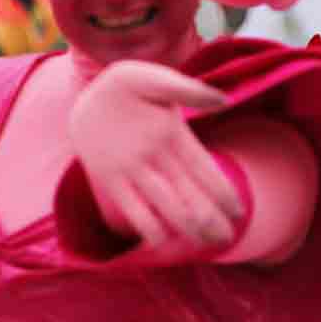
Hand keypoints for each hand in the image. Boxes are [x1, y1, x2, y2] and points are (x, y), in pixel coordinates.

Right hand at [66, 61, 244, 259]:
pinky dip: (148, 228)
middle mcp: (151, 153)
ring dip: (189, 229)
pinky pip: (132, 210)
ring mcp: (129, 169)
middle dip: (212, 219)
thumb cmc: (126, 88)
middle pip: (190, 195)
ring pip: (166, 206)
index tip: (238, 212)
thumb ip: (189, 90)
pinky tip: (162, 242)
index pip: (205, 169)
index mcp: (170, 130)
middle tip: (228, 238)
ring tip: (207, 243)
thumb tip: (224, 101)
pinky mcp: (108, 180)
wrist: (82, 100)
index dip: (224, 194)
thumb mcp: (155, 77)